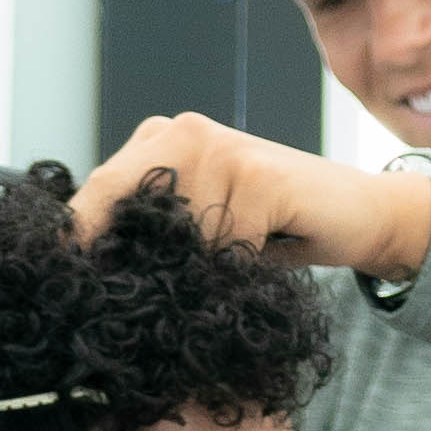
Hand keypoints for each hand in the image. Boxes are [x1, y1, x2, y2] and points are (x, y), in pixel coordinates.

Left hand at [71, 113, 430, 281]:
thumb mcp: (202, 230)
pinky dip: (239, 268)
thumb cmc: (274, 229)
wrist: (357, 215)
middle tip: (163, 297)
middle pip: (127, 215)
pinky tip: (265, 254)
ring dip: (200, 271)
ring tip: (235, 265)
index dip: (80, 244)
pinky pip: (224, 248)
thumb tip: (88, 281)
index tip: (72, 293)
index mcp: (159, 141)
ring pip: (177, 240)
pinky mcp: (256, 172)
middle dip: (139, 265)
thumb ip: (153, 237)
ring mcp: (219, 146)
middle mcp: (181, 132)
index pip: (95, 194)